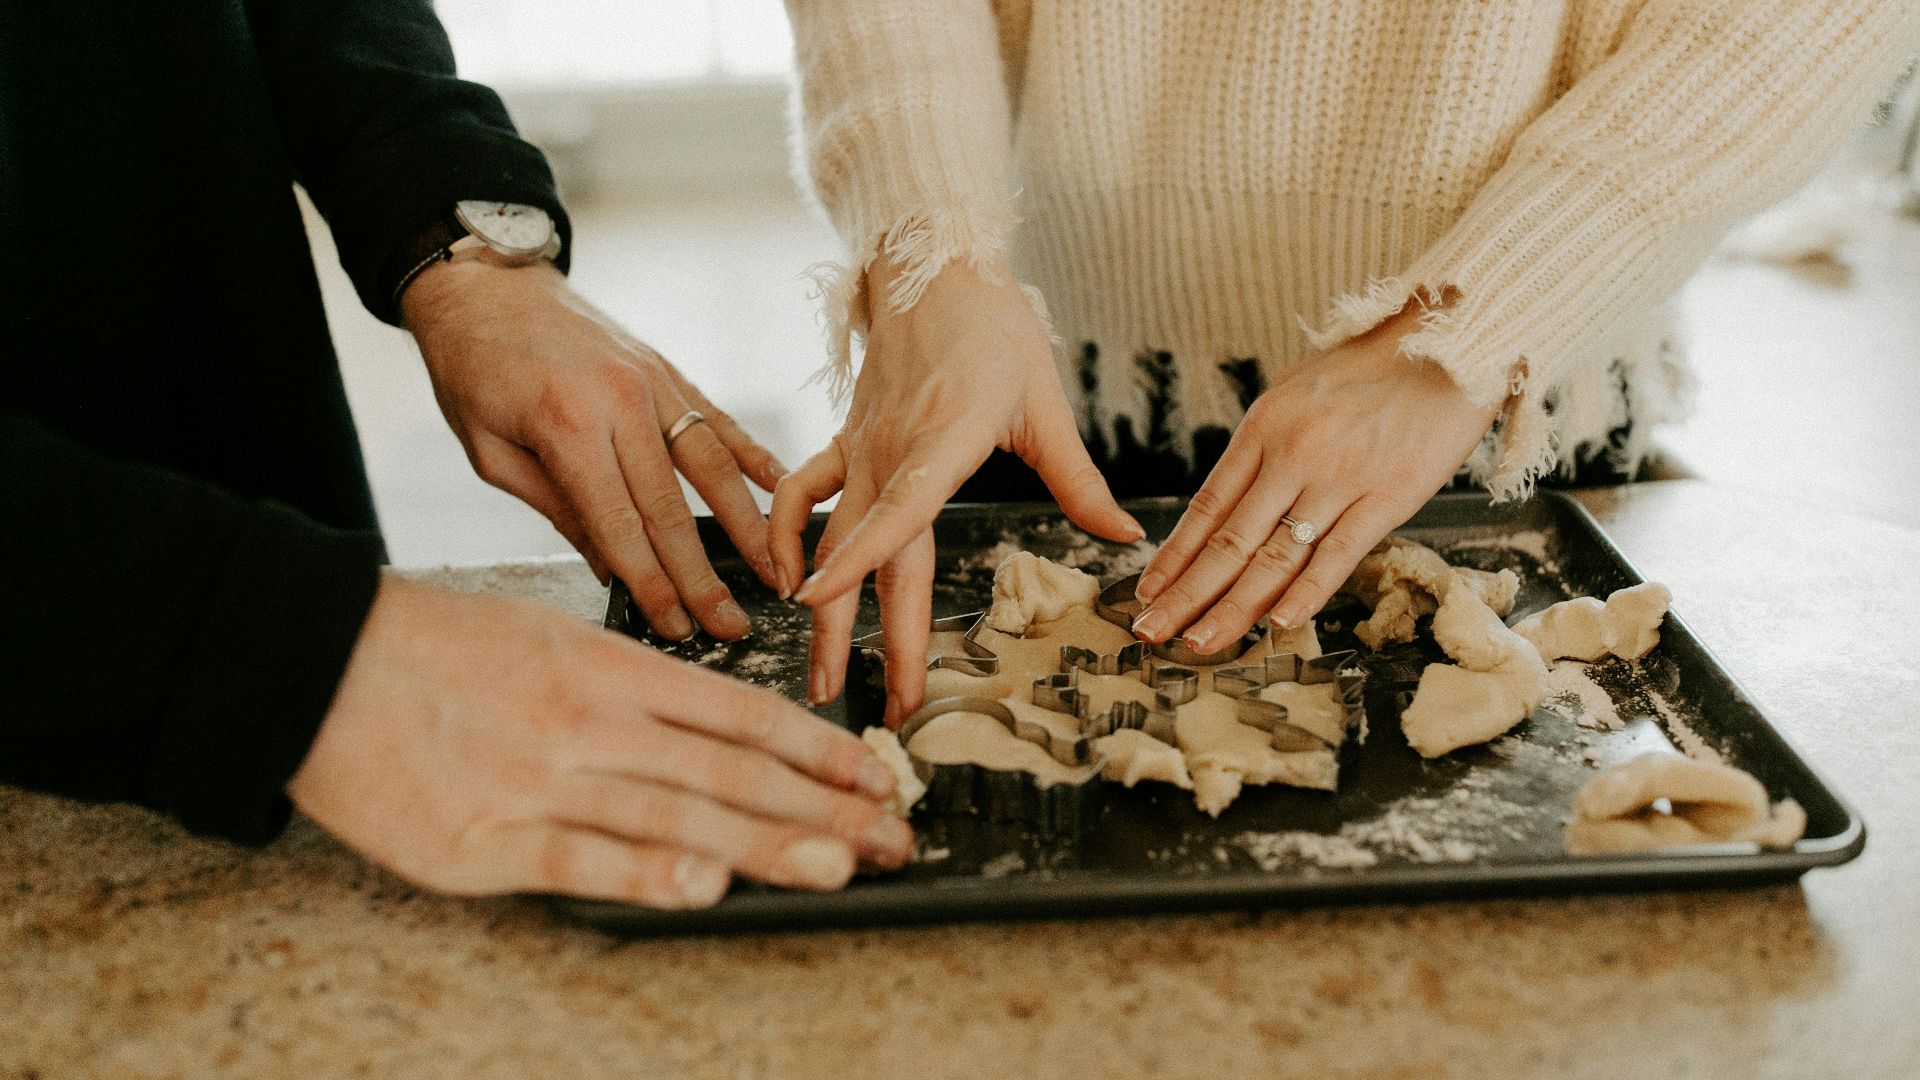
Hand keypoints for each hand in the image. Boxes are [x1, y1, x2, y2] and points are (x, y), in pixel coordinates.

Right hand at [288, 576, 911, 908]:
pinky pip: (579, 857)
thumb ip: (630, 688)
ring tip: (841, 862)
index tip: (877, 776)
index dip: (819, 750)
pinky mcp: (484, 838)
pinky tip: (705, 885)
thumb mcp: (548, 637)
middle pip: (730, 769)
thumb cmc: (437, 647)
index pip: (741, 715)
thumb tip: (711, 738)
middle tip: (895, 833)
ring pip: (675, 811)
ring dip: (765, 841)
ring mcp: (541, 779)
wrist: (316, 658)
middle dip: (823, 806)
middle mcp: (592, 720)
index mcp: (610, 667)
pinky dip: (646, 870)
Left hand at [402, 259, 785, 640]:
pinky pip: (718, 419)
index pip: (621, 525)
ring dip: (747, 525)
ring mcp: (652, 381)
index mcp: (567, 426)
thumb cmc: (472, 369)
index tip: (678, 626)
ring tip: (775, 571)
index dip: (653, 583)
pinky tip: (780, 488)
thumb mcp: (490, 451)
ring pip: (712, 464)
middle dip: (704, 574)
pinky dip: (752, 456)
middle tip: (733, 625)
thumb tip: (610, 567)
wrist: (485, 282)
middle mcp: (621, 402)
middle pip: (674, 506)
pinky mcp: (666, 369)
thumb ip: (555, 508)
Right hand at [770, 257, 1141, 723]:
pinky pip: (803, 494)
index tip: (819, 602)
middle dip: (862, 635)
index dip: (858, 559)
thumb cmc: (994, 328)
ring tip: (820, 674)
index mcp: (943, 439)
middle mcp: (890, 450)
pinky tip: (787, 582)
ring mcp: (861, 448)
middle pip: (868, 554)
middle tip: (864, 705)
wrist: (931, 262)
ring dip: (823, 609)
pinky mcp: (847, 441)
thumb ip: (1079, 480)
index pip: (898, 511)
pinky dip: (787, 537)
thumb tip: (1127, 540)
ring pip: (829, 539)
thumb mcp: (1046, 402)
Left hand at [1132, 305, 1501, 650]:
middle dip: (1186, 596)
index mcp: (1264, 428)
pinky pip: (1338, 554)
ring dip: (1232, 608)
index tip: (1147, 592)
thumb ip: (1265, 446)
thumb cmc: (1373, 368)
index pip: (1207, 508)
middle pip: (1228, 541)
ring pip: (1274, 558)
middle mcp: (1292, 456)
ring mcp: (1339, 479)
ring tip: (1199, 644)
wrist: (1451, 342)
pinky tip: (1278, 624)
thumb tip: (1235, 496)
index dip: (1174, 557)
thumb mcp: (1297, 392)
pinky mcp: (1388, 497)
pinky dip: (1307, 594)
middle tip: (1152, 633)